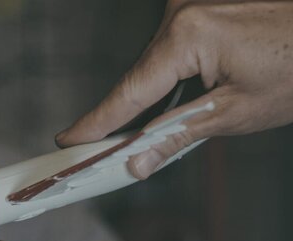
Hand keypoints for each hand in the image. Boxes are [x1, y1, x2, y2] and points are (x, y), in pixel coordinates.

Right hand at [55, 1, 292, 178]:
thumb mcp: (235, 114)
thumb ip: (177, 136)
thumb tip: (136, 162)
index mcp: (187, 36)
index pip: (129, 91)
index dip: (97, 123)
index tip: (67, 142)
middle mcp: (181, 15)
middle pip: (138, 78)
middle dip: (124, 116)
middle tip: (98, 150)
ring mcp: (190, 9)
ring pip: (153, 66)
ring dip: (151, 97)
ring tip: (151, 127)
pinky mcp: (200, 11)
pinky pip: (169, 51)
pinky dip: (167, 79)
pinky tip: (173, 101)